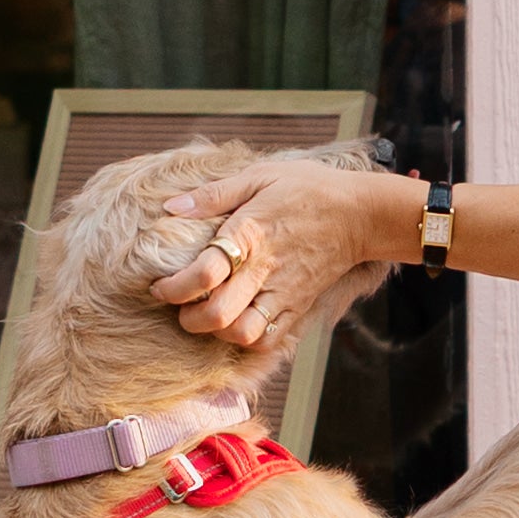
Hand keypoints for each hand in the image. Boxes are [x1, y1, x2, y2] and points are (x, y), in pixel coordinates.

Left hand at [145, 155, 398, 355]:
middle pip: (219, 314)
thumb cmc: (307, 188)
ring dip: (216, 333)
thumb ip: (214, 194)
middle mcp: (266, 269)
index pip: (206, 272)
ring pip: (243, 334)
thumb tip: (171, 206)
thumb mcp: (259, 175)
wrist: (359, 213)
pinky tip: (235, 324)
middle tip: (177, 306)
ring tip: (205, 317)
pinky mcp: (299, 307)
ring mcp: (285, 293)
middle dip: (188, 318)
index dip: (174, 285)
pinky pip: (269, 340)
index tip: (159, 285)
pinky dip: (246, 341)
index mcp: (251, 233)